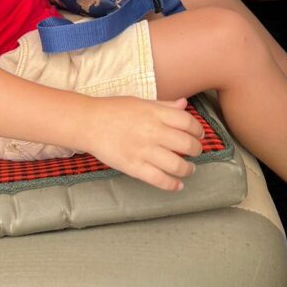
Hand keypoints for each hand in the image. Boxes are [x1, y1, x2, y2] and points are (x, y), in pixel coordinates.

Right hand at [81, 97, 202, 190]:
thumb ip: (164, 105)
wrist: (88, 122)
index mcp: (154, 113)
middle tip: (195, 151)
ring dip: (188, 169)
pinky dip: (173, 184)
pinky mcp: (134, 167)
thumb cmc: (113, 110)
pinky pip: (159, 179)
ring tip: (189, 169)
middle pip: (186, 144)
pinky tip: (177, 184)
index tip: (198, 134)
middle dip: (196, 149)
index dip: (198, 130)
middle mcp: (152, 131)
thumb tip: (184, 104)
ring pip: (177, 164)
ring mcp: (143, 151)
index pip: (187, 121)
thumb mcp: (140, 101)